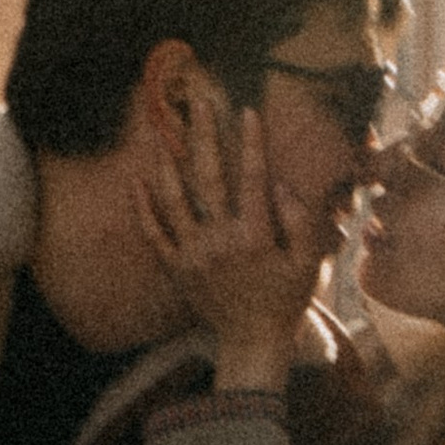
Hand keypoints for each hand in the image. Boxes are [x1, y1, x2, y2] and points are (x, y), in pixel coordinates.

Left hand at [137, 99, 325, 389]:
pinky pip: (154, 234)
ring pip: (175, 200)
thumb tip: (281, 185)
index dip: (251, 143)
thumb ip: (299, 222)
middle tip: (199, 102)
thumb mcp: (307, 264)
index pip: (252, 178)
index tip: (247, 111)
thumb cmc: (285, 300)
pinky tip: (136, 182)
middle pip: (208, 177)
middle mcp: (219, 241)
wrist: (252, 341)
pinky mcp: (176, 269)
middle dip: (204, 135)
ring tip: (162, 133)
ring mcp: (193, 255)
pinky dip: (144, 208)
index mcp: (254, 236)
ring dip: (168, 164)